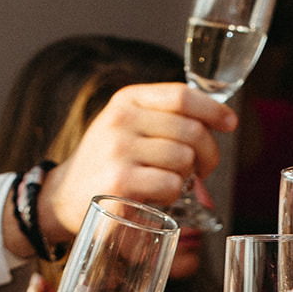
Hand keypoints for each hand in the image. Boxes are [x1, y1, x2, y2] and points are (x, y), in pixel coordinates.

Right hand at [39, 82, 236, 239]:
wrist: (63, 196)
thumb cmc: (107, 163)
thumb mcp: (127, 126)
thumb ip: (165, 117)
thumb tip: (222, 120)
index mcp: (128, 100)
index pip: (182, 95)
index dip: (213, 109)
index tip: (230, 123)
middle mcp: (122, 120)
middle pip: (192, 130)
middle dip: (208, 154)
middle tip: (201, 171)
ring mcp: (119, 150)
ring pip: (185, 159)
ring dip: (187, 177)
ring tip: (170, 183)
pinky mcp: (120, 182)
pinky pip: (172, 184)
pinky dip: (173, 195)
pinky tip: (157, 197)